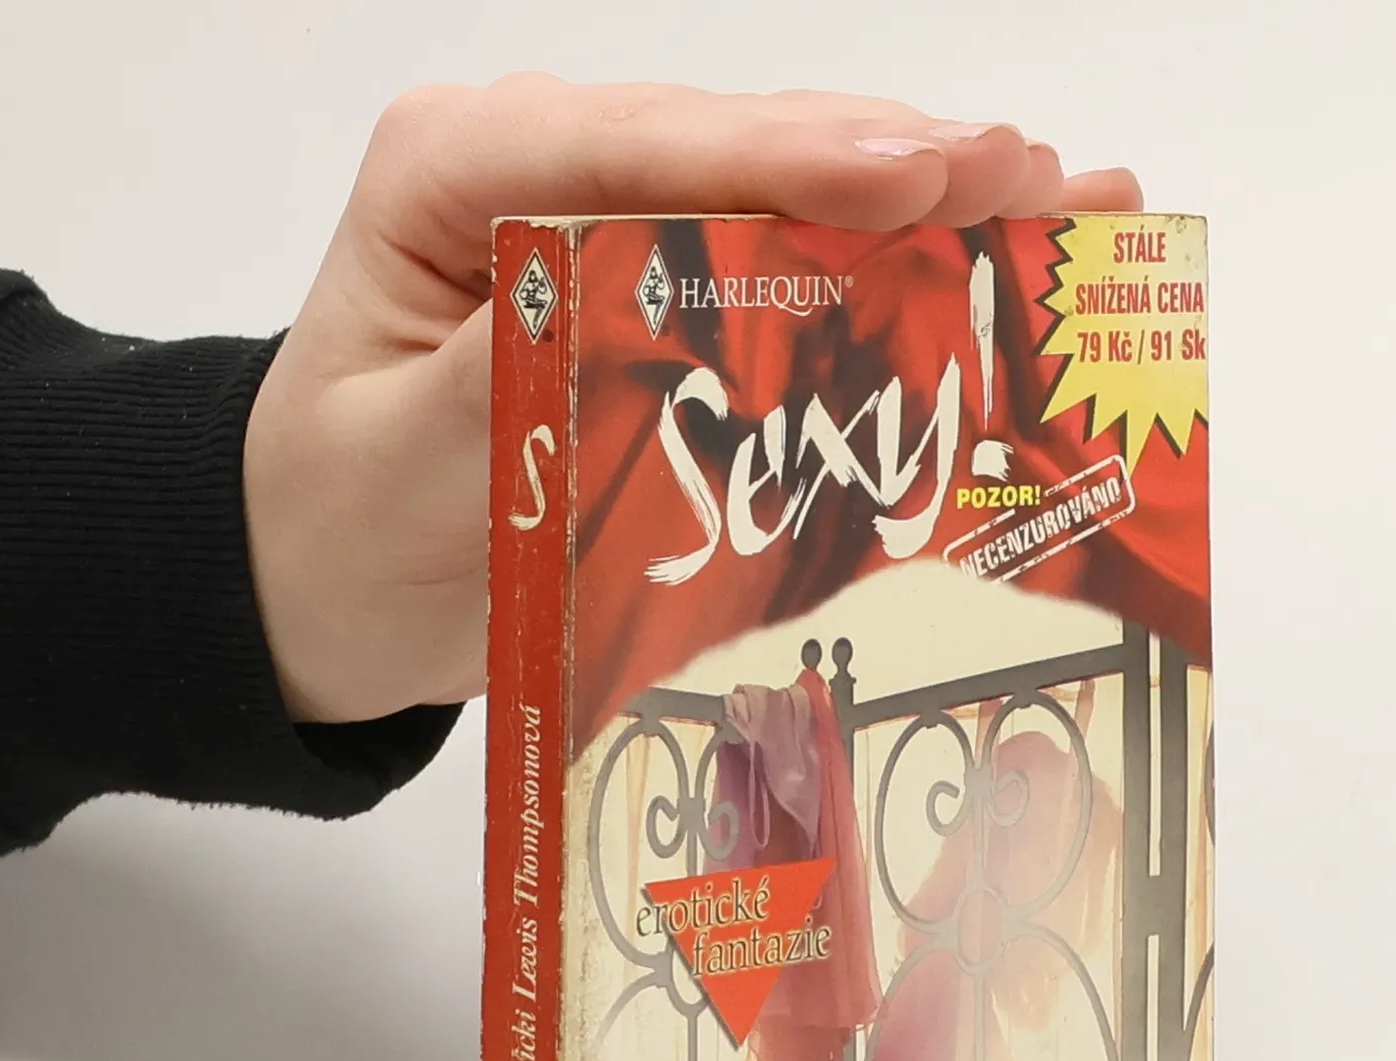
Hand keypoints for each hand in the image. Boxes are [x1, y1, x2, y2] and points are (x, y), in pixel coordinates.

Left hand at [243, 75, 1142, 724]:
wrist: (329, 576)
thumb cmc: (345, 523)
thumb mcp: (408, 461)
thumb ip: (521, 374)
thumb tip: (653, 314)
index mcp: (458, 174)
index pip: (639, 150)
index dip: (789, 160)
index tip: (916, 173)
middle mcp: (546, 172)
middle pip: (739, 149)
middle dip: (898, 166)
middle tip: (1042, 180)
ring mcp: (614, 225)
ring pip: (786, 195)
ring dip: (930, 204)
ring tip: (1066, 202)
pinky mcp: (663, 291)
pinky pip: (789, 267)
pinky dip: (897, 270)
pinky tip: (999, 256)